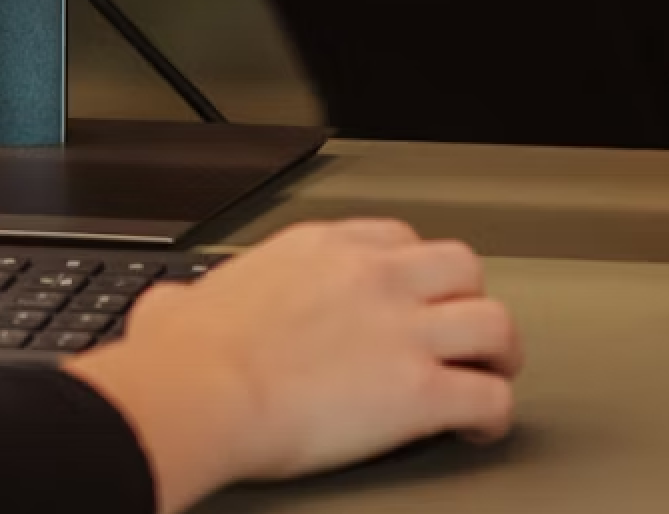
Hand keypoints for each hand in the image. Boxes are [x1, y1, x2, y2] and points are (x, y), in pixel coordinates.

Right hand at [68, 221, 519, 512]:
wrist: (199, 390)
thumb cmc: (186, 354)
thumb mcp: (178, 301)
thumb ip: (188, 296)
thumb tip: (170, 307)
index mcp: (317, 249)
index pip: (395, 239)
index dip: (412, 271)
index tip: (408, 296)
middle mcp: (371, 277)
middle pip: (461, 266)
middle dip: (467, 299)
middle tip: (461, 332)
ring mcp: (403, 330)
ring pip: (495, 322)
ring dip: (498, 353)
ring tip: (491, 377)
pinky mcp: (420, 391)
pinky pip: (489, 398)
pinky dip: (494, 416)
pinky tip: (479, 429)